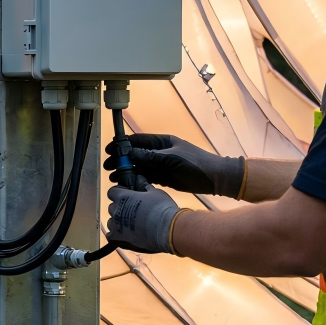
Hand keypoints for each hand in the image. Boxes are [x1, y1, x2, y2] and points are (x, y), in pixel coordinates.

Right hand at [105, 134, 243, 197]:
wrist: (216, 178)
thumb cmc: (196, 164)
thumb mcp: (171, 159)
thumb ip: (150, 157)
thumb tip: (129, 153)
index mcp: (162, 142)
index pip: (138, 140)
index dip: (123, 145)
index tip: (110, 151)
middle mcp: (160, 153)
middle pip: (136, 154)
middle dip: (122, 160)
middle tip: (109, 167)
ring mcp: (162, 165)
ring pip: (140, 167)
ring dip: (127, 171)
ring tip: (115, 178)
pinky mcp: (164, 178)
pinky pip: (147, 177)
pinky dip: (137, 180)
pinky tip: (128, 184)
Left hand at [106, 185, 187, 254]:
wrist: (167, 230)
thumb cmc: (162, 209)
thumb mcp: (155, 193)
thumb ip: (144, 186)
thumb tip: (139, 179)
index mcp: (123, 197)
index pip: (112, 191)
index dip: (119, 193)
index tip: (126, 195)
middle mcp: (116, 210)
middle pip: (113, 207)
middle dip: (121, 208)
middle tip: (133, 211)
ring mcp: (115, 225)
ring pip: (111, 221)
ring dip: (118, 221)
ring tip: (132, 224)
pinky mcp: (117, 238)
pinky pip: (111, 235)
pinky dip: (117, 235)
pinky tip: (126, 235)